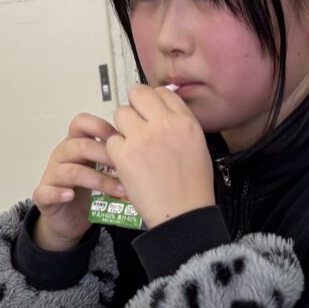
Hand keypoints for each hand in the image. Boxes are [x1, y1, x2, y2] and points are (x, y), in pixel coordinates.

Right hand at [31, 113, 125, 251]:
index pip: (81, 123)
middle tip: (128, 166)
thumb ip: (117, 154)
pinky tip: (72, 196)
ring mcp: (52, 175)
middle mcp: (62, 156)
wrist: (69, 219)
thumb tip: (147, 142)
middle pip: (79, 145)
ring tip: (119, 190)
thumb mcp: (105, 168)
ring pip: (70, 170)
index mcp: (76, 143)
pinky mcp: (44, 196)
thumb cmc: (89, 190)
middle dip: (105, 154)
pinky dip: (60, 193)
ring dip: (97, 179)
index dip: (99, 126)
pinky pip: (47, 191)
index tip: (122, 136)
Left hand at [106, 85, 214, 228]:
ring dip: (123, 129)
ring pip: (120, 114)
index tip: (151, 116)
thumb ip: (180, 123)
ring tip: (132, 148)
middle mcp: (165, 124)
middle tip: (136, 127)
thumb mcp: (198, 145)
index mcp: (186, 121)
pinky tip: (127, 164)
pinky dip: (115, 152)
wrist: (183, 215)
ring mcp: (143, 138)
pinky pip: (111, 140)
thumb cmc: (193, 186)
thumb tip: (162, 111)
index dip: (153, 103)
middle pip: (137, 94)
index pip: (162, 92)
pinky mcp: (125, 154)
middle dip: (134, 108)